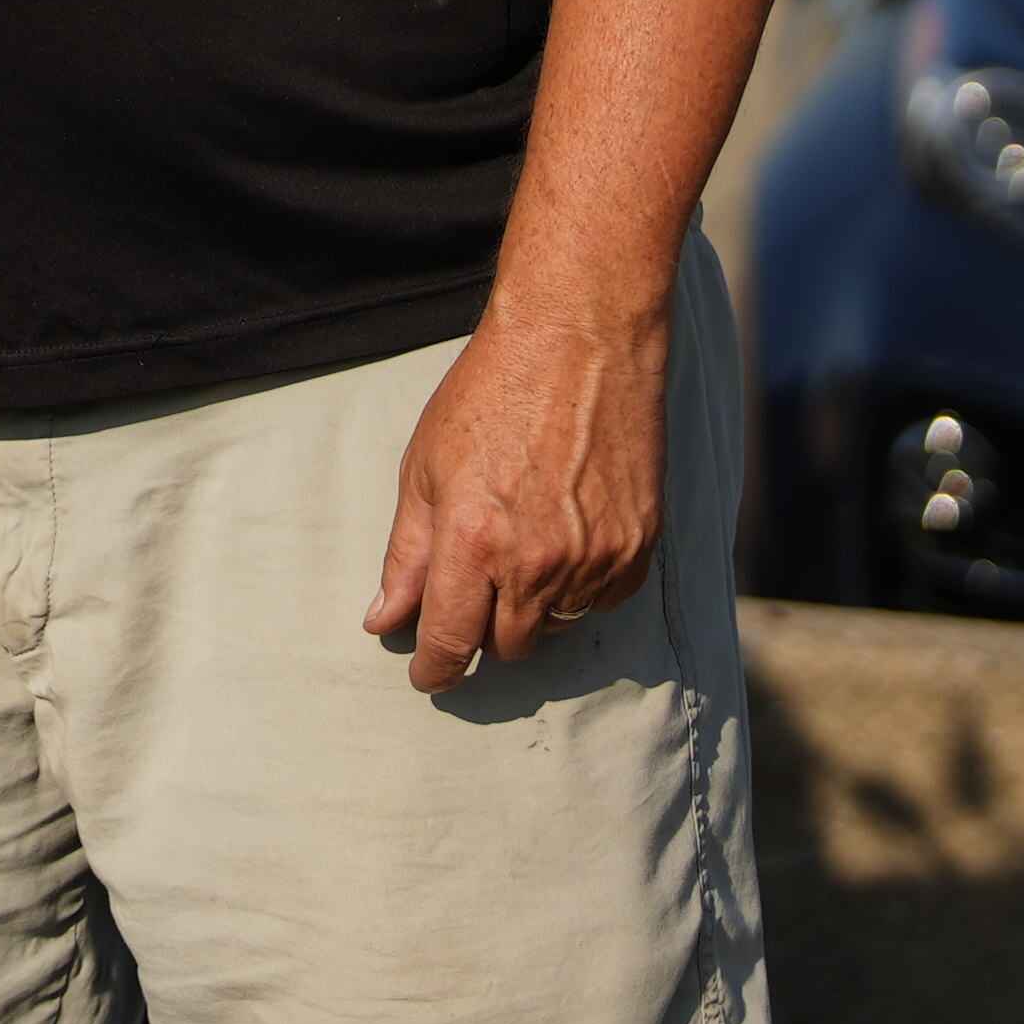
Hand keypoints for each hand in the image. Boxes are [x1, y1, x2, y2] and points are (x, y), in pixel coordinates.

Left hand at [364, 289, 669, 691]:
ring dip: (533, 608)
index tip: (429, 677)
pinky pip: (602, 601)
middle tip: (473, 592)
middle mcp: (539, 562)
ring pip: (557, 626)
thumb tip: (383, 620)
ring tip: (520, 547)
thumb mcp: (424, 471)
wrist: (579, 345)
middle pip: (508, 645)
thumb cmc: (489, 397)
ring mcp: (596, 557)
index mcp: (474, 543)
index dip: (436, 669)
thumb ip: (407, 556)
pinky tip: (563, 540)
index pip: (452, 641)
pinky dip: (579, 589)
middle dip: (483, 632)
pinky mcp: (640, 547)